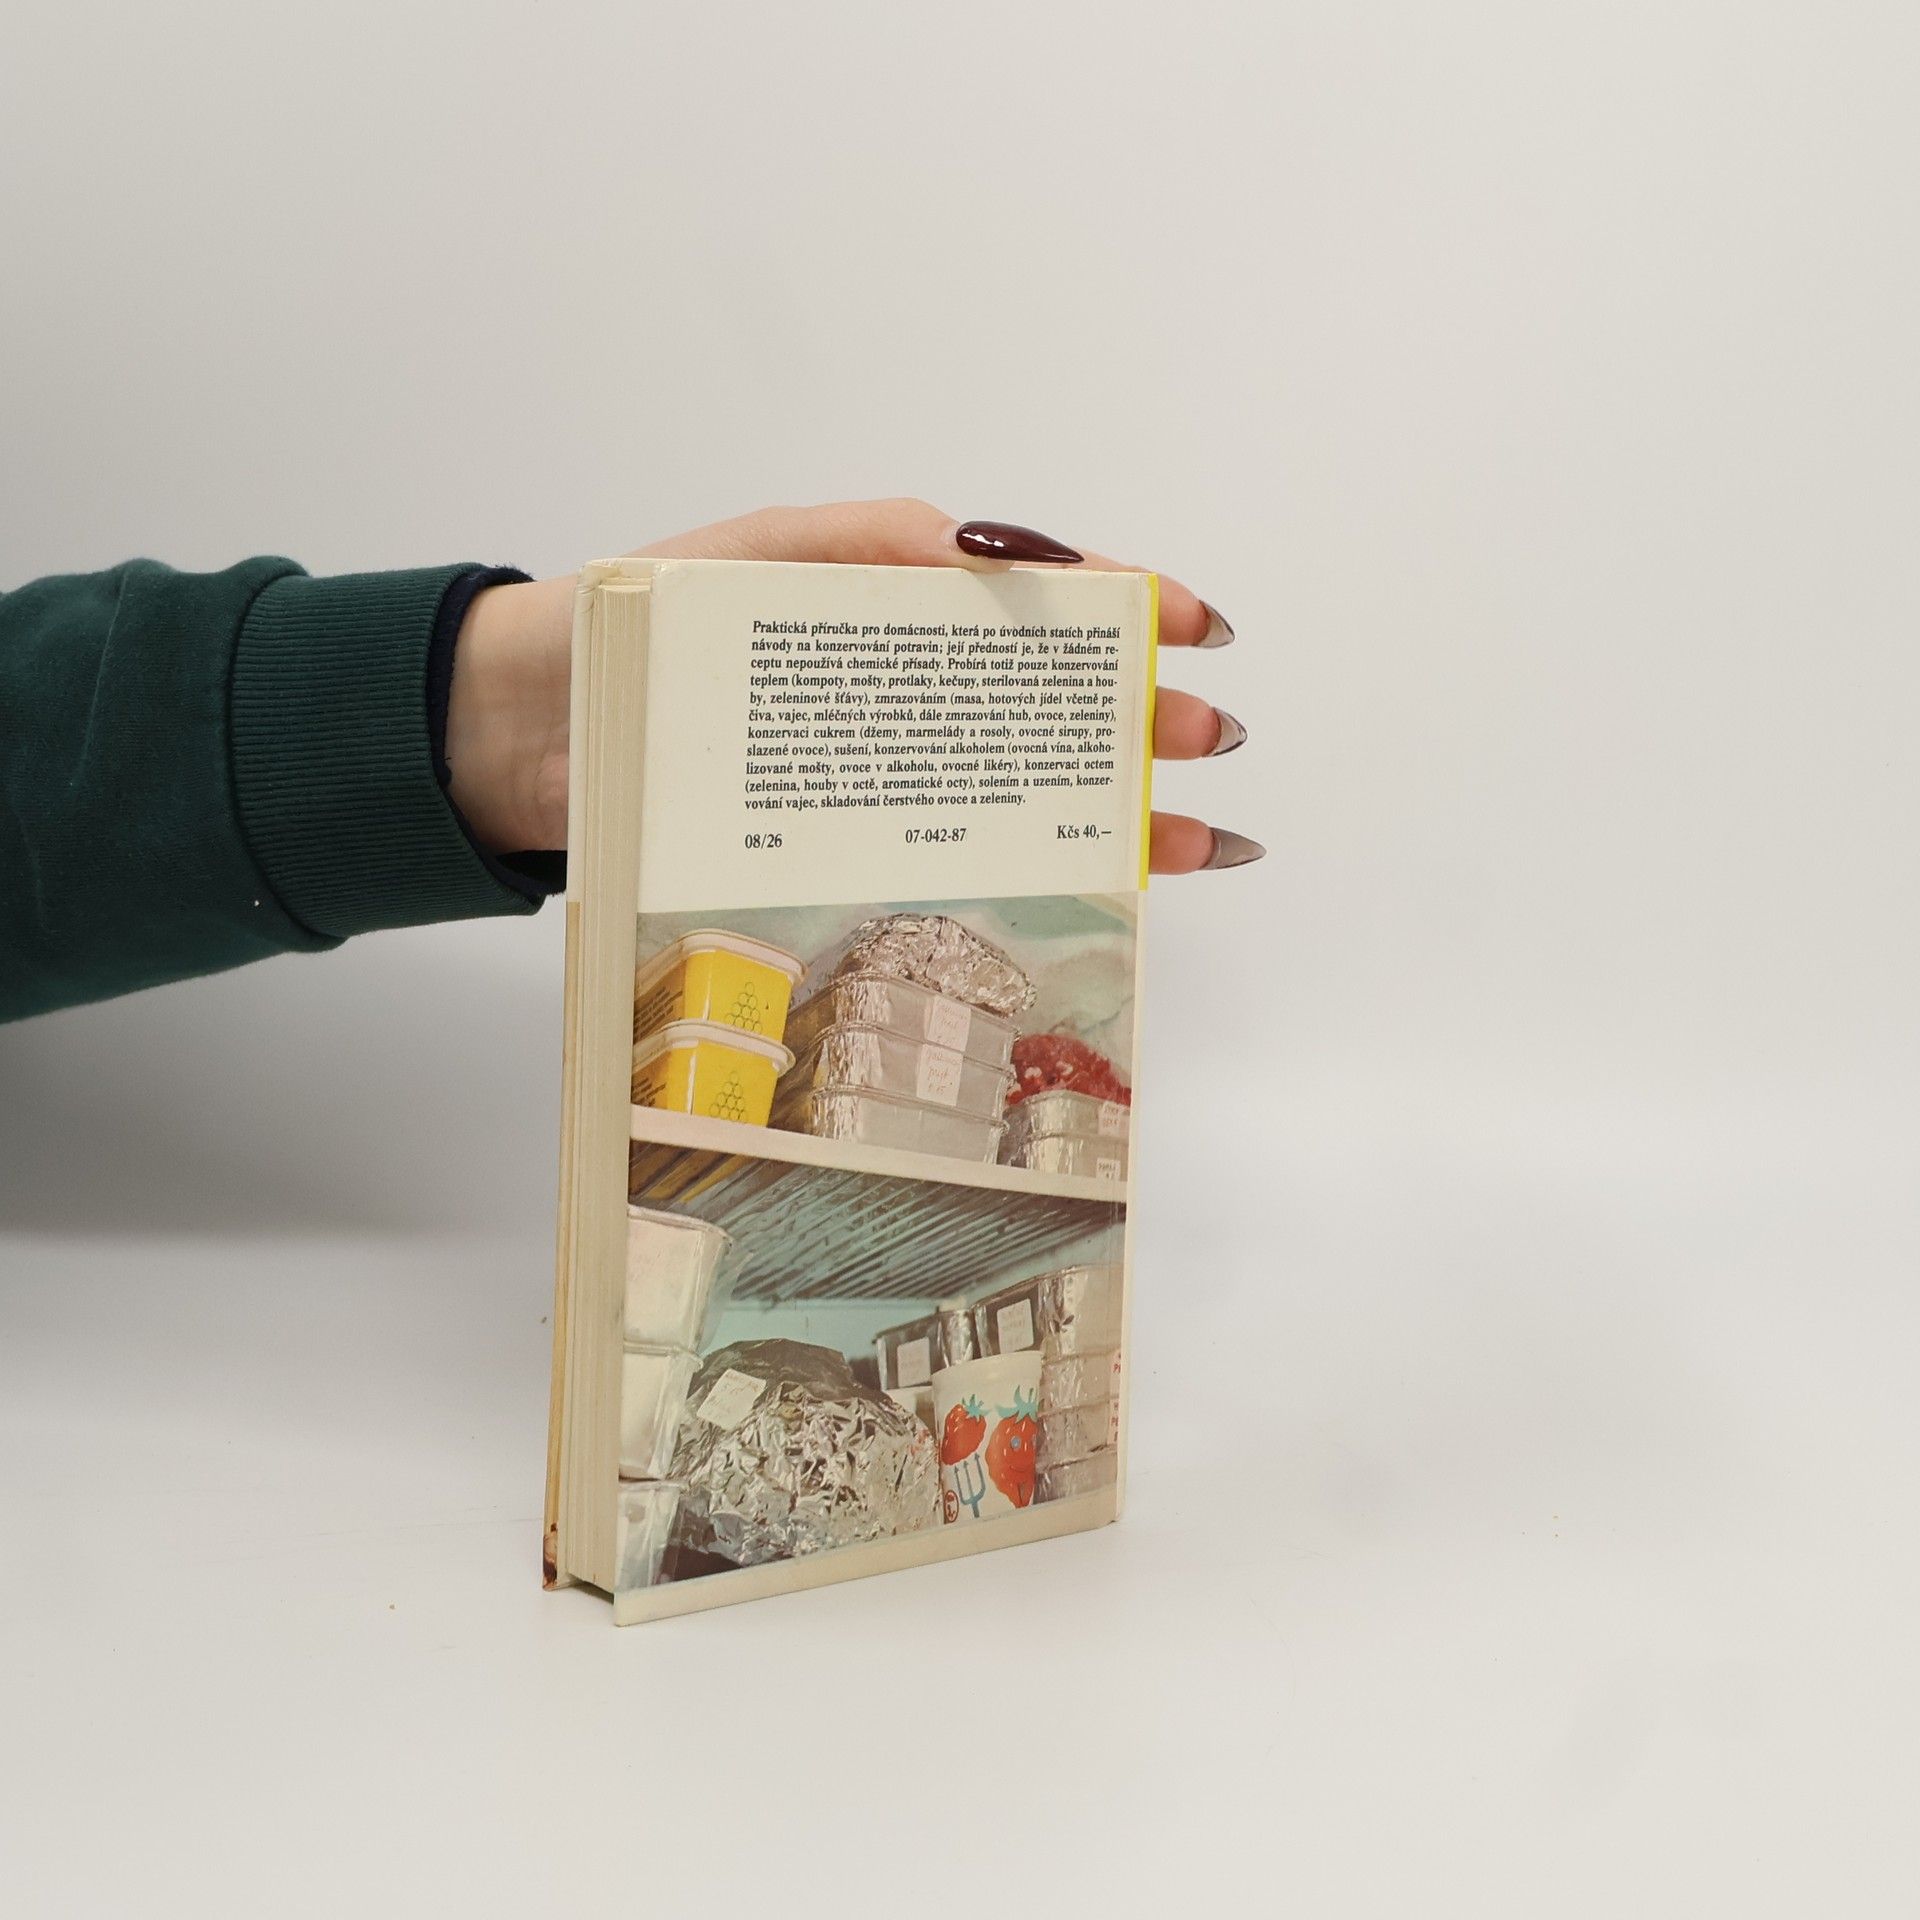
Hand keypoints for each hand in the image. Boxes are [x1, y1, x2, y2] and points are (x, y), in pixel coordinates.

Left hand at [446, 499, 1260, 871]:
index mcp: (895, 599)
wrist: (534, 728)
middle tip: (1210, 739)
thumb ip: (871, 543)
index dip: (1122, 605)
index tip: (1192, 622)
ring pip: (1018, 788)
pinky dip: (1033, 871)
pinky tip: (1094, 889)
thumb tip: (986, 547)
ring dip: (1114, 813)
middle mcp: (900, 689)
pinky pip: (955, 853)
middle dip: (1139, 718)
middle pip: (1046, 702)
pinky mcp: (844, 843)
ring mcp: (878, 770)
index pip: (1034, 596)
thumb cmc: (638, 625)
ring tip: (1197, 841)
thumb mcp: (755, 556)